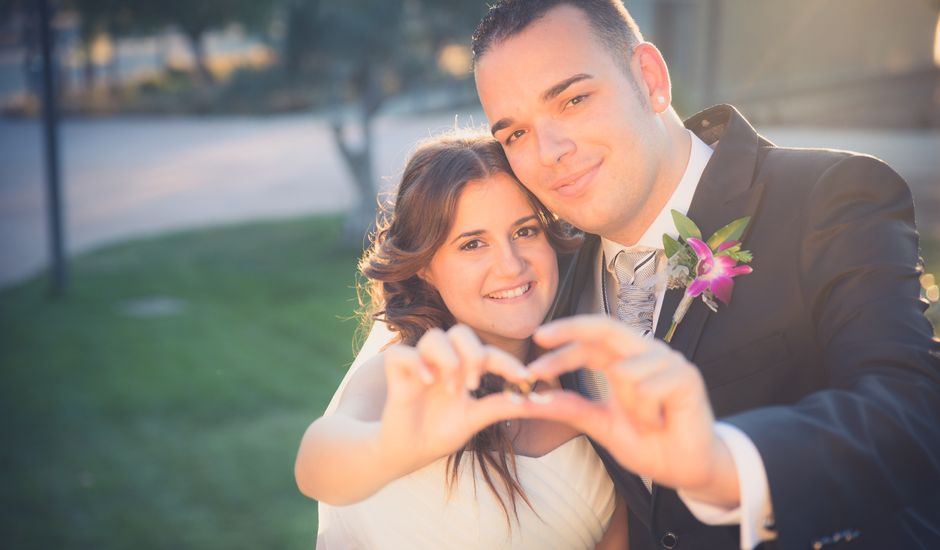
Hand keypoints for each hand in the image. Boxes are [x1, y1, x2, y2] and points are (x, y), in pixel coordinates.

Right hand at [376, 324, 529, 475]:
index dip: (507, 362)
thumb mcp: (476, 420)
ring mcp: (420, 364)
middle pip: (460, 332)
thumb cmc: (441, 432)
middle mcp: (443, 361)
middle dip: (472, 353)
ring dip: (447, 360)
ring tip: (450, 389)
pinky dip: (416, 362)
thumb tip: (538, 401)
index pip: (488, 353)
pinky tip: (427, 381)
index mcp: (464, 369)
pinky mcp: (397, 372)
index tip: (524, 377)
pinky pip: (402, 353)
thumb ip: (502, 406)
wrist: (408, 451)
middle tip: (473, 384)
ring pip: (434, 337)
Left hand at [521, 315, 739, 505]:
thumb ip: (570, 408)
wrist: (685, 469)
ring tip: (647, 422)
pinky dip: (648, 414)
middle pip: (604, 327)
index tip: (532, 364)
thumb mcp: (601, 424)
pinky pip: (648, 389)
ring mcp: (667, 360)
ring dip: (628, 407)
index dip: (561, 349)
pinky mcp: (686, 374)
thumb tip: (530, 399)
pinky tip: (662, 422)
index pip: (588, 343)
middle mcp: (644, 353)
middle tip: (540, 338)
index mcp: (623, 361)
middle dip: (570, 329)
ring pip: (623, 370)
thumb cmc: (648, 444)